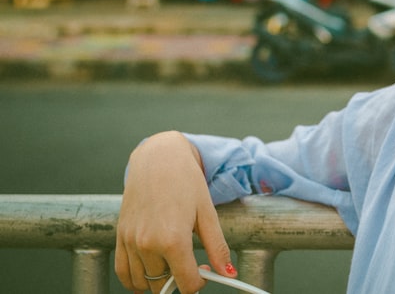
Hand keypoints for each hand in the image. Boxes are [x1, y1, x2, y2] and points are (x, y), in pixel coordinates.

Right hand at [115, 131, 236, 292]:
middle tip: (191, 266)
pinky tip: (149, 273)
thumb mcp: (208, 213)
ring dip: (158, 282)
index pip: (186, 284)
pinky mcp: (120, 236)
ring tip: (172, 265)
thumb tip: (229, 273)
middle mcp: (147, 244)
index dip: (200, 283)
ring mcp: (131, 242)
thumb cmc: (186, 182)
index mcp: (173, 240)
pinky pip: (123, 272)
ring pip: (142, 283)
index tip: (205, 272)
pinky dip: (134, 280)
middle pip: (163, 285)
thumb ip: (217, 247)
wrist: (158, 159)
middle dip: (179, 281)